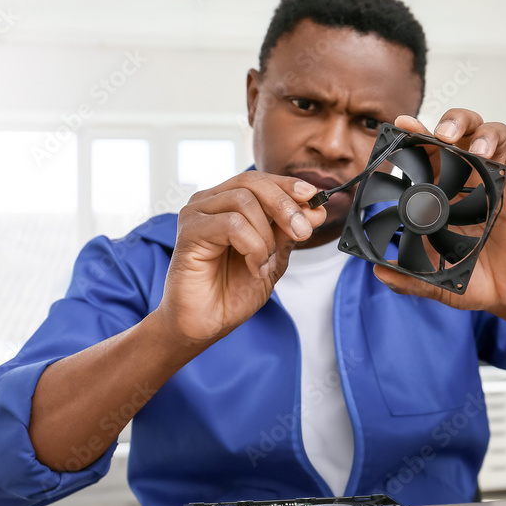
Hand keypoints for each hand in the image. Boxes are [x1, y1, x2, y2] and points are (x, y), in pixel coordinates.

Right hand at [155, 171, 327, 342]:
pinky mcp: (190, 231)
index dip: (289, 186)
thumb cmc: (231, 293)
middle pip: (252, 182)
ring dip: (266, 236)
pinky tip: (253, 267)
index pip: (261, 181)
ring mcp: (197, 214)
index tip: (315, 199)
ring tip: (265, 264)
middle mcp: (210, 203)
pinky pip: (231, 224)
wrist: (206, 324)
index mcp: (228, 204)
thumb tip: (316, 210)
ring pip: (244, 201)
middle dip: (285, 205)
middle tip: (303, 231)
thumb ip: (289, 233)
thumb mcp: (272, 259)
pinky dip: (252, 246)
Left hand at [372, 111, 505, 312]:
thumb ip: (408, 277)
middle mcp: (468, 176)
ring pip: (496, 135)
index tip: (402, 125)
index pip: (429, 149)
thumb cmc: (469, 276)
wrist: (505, 295)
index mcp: (441, 188)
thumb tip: (379, 271)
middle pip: (464, 129)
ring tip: (479, 152)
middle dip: (454, 121)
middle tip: (444, 136)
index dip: (417, 133)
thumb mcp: (434, 279)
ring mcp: (496, 181)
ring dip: (486, 136)